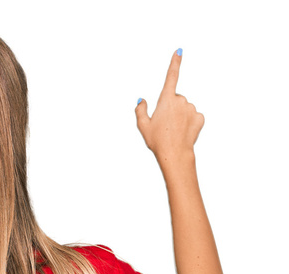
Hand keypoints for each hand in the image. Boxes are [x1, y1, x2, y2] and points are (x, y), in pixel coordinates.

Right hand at [135, 49, 204, 165]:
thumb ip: (140, 110)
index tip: (179, 51)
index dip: (175, 63)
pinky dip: (190, 123)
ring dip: (180, 117)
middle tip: (165, 125)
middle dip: (172, 109)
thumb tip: (142, 100)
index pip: (171, 76)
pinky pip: (194, 117)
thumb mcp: (143, 126)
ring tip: (174, 131)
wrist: (174, 154)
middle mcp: (181, 100)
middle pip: (176, 100)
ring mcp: (191, 108)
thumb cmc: (158, 141)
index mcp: (166, 100)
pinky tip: (184, 133)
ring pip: (185, 109)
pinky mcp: (200, 117)